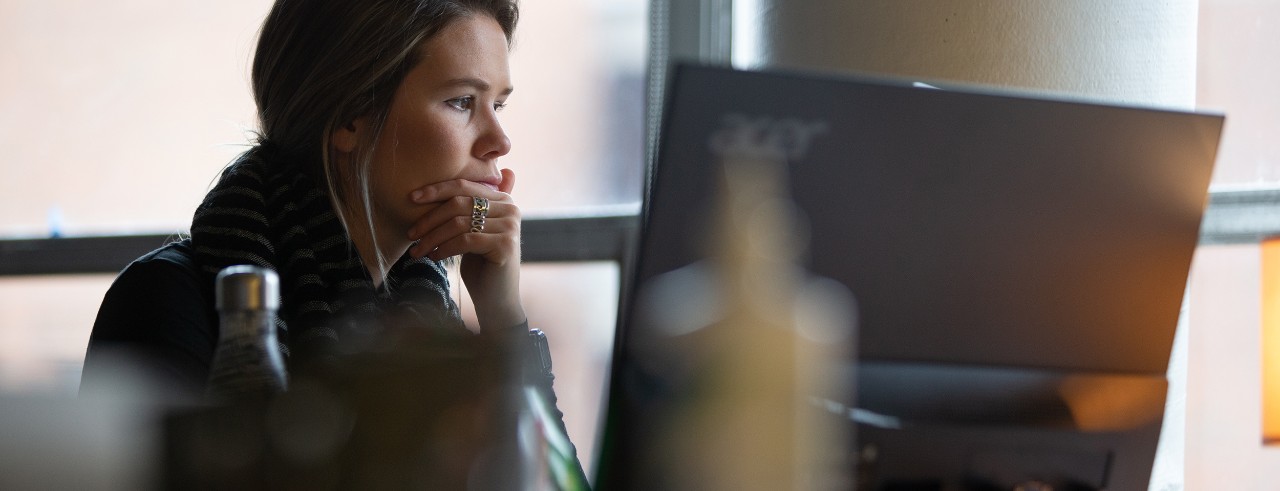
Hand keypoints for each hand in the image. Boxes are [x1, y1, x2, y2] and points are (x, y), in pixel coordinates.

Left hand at [406, 168, 524, 329]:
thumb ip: (468, 207)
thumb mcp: (472, 231)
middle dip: (430, 219)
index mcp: (504, 199)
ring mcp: (510, 226)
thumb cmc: (480, 264)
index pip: (464, 186)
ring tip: (417, 250)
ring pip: (459, 223)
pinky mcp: (505, 245)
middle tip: (411, 234)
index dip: (436, 190)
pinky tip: (433, 257)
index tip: (411, 199)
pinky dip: (444, 248)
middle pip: (459, 203)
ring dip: (432, 238)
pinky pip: (465, 240)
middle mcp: (511, 209)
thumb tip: (439, 186)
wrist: (496, 299)